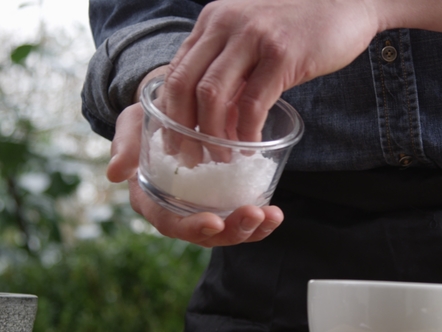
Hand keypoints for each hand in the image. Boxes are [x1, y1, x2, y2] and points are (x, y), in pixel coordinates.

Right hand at [106, 101, 283, 247]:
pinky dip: (261, 217)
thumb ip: (126, 145)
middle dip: (232, 230)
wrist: (182, 105)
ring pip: (229, 229)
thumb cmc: (154, 116)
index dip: (191, 226)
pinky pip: (243, 214)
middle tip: (254, 215)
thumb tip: (115, 172)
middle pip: (206, 233)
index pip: (169, 223)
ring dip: (253, 228)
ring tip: (273, 216)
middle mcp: (181, 209)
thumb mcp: (133, 124)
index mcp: (154, 200)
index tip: (214, 221)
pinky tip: (275, 213)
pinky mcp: (227, 198)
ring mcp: (207, 206)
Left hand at [163, 0, 380, 139]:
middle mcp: (225, 24)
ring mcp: (253, 36)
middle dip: (180, 128)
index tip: (173, 140)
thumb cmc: (300, 28)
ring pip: (212, 95)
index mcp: (213, 21)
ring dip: (211, 134)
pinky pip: (253, 104)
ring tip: (221, 156)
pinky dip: (247, 133)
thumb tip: (213, 118)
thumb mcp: (254, 41)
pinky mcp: (282, 54)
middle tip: (188, 156)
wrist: (347, 4)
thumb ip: (232, 73)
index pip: (175, 70)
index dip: (168, 111)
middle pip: (184, 84)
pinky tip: (250, 146)